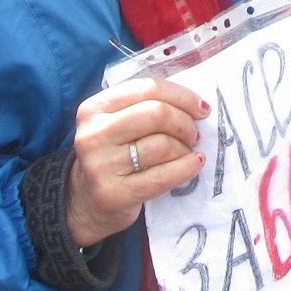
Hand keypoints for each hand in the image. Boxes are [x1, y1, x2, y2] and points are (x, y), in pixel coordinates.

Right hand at [63, 78, 209, 246]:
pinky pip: (162, 176)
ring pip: (162, 145)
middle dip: (185, 122)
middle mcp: (92, 134)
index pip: (147, 88)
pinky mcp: (113, 194)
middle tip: (194, 134)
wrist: (88, 202)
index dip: (181, 96)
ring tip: (186, 152)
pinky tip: (195, 164)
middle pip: (156, 114)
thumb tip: (196, 104)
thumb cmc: (115, 155)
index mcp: (94, 108)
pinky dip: (186, 167)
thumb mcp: (120, 123)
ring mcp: (100, 165)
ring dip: (184, 148)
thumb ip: (148, 106)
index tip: (201, 108)